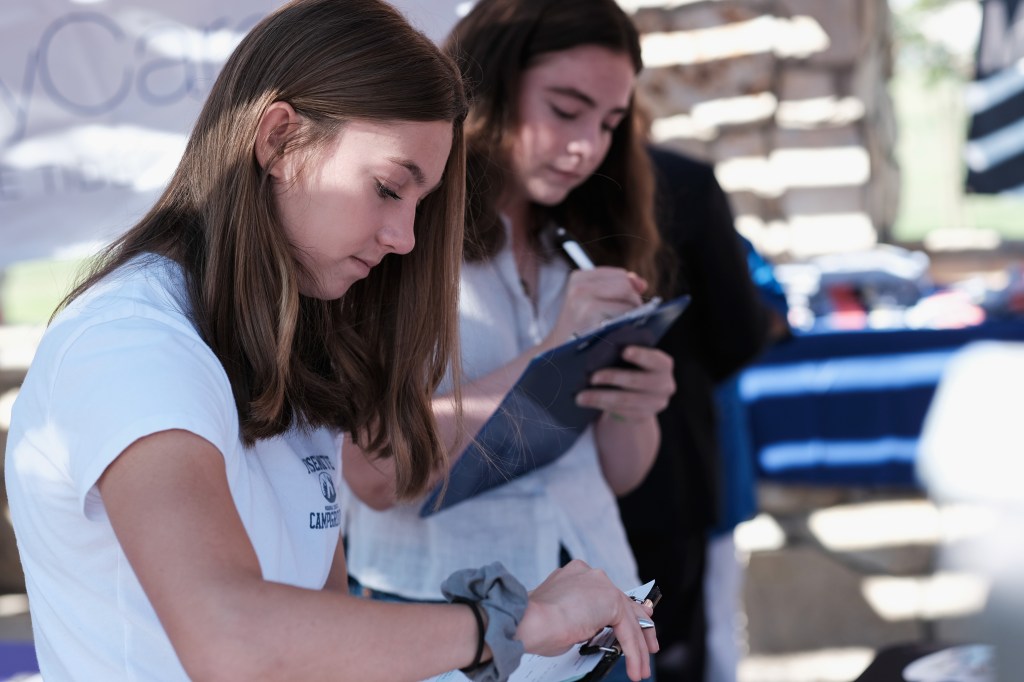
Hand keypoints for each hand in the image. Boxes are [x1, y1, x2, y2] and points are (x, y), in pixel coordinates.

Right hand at [517, 560, 658, 680]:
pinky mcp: (609, 599)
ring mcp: (600, 583)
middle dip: (640, 628)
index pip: (606, 594)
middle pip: (623, 602)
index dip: (624, 613)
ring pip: (628, 617)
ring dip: (637, 646)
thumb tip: (589, 630)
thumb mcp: (562, 619)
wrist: (528, 621)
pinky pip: (628, 629)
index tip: (634, 628)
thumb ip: (580, 618)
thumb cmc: (534, 626)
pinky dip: (633, 650)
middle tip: (648, 647)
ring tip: (640, 668)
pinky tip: (634, 665)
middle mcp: (589, 574)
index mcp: (574, 575)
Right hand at [544, 268, 646, 347]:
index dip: (629, 290)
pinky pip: (625, 316)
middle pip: (626, 286)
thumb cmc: (579, 330)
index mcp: (578, 278)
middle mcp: (579, 287)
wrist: (557, 356)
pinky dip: (628, 325)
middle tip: (624, 320)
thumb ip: (619, 287)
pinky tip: (617, 335)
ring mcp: (583, 302)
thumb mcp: (593, 301)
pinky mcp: (591, 318)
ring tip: (619, 328)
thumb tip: (642, 284)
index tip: (622, 306)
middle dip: (633, 302)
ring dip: (633, 315)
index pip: (620, 275)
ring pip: (629, 299)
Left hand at [576, 345, 674, 420]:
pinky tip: (587, 401)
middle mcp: (664, 385)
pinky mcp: (642, 416)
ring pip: (625, 401)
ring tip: (580, 396)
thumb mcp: (634, 358)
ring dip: (600, 398)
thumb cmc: (632, 366)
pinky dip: (601, 406)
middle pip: (637, 382)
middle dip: (613, 378)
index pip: (655, 360)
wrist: (638, 393)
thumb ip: (624, 352)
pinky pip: (620, 412)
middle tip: (592, 377)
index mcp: (663, 365)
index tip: (624, 351)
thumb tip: (598, 349)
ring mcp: (655, 404)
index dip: (641, 355)